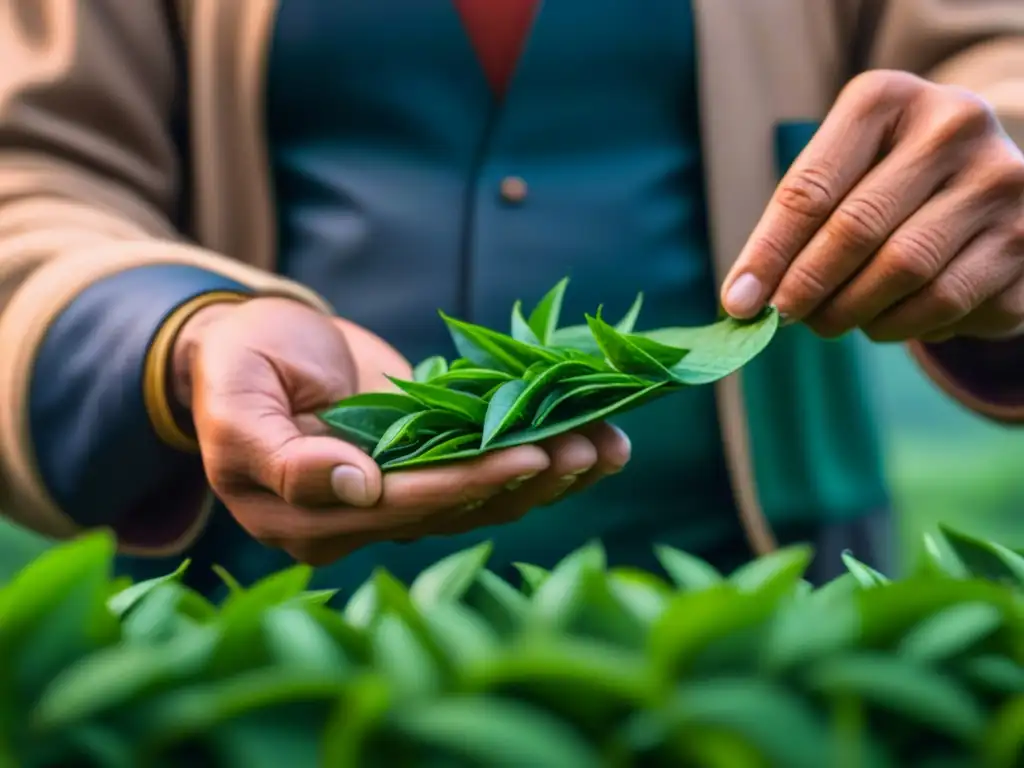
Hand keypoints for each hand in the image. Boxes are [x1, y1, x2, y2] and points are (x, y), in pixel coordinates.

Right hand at [175, 298, 630, 565]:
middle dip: (527, 479)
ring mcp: (399, 495)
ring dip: (551, 475)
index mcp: (305, 515)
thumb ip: (277, 452)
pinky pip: (488, 472)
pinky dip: (543, 458)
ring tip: (609, 445)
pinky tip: (597, 443)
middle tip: (591, 447)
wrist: (264, 344)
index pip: (397, 505)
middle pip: (455, 510)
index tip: (528, 455)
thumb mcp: (237, 398)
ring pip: (483, 500)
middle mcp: (359, 520)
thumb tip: (348, 486)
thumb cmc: (239, 362)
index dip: (463, 483)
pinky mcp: (429, 468)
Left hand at [722, 70, 1023, 342]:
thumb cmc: (889, 181)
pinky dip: (904, 326)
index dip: (769, 253)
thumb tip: (745, 300)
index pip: (811, 188)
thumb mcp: (842, 175)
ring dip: (853, 313)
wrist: (986, 184)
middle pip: (857, 229)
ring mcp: (1000, 182)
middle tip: (781, 320)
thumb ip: (794, 226)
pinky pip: (947, 305)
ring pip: (904, 272)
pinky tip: (886, 319)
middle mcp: (954, 127)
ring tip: (830, 321)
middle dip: (807, 287)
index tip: (739, 303)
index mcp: (889, 100)